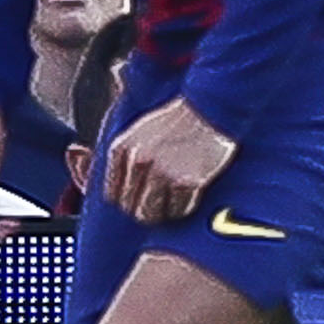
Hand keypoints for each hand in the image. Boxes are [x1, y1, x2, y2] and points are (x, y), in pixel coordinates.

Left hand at [103, 97, 239, 224]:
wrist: (211, 110)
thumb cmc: (177, 121)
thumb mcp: (140, 131)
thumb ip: (124, 157)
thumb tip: (113, 185)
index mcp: (122, 149)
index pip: (112, 195)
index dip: (127, 200)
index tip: (141, 199)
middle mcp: (138, 162)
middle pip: (130, 207)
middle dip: (144, 209)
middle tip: (160, 205)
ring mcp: (161, 173)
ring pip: (150, 214)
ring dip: (162, 213)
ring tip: (174, 204)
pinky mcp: (185, 182)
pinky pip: (178, 210)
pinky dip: (184, 207)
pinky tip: (191, 195)